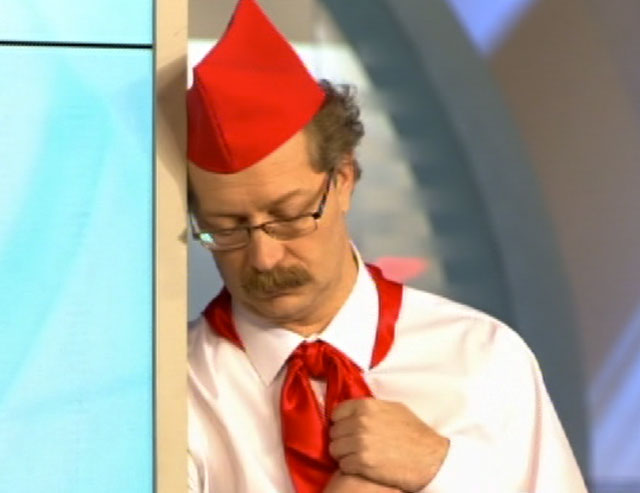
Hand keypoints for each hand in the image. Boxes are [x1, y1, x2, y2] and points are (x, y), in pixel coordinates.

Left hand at [329, 399, 449, 491]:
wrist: (430, 457)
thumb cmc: (414, 433)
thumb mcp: (394, 409)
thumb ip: (371, 407)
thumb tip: (354, 410)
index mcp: (366, 406)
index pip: (336, 413)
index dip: (341, 422)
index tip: (347, 429)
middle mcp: (360, 422)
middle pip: (334, 432)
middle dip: (342, 439)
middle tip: (353, 445)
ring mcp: (359, 442)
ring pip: (335, 449)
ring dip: (344, 454)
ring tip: (357, 456)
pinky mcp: (362, 462)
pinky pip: (343, 464)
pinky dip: (350, 467)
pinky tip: (363, 466)